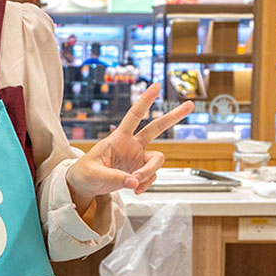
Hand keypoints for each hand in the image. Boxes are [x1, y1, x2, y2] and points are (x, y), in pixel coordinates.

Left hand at [67, 83, 194, 208]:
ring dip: (149, 173)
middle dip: (174, 116)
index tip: (157, 85)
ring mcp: (138, 158)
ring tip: (135, 183)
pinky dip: (145, 184)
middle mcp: (132, 145)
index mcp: (119, 138)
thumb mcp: (94, 174)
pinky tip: (135, 189)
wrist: (85, 186)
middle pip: (157, 127)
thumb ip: (114, 177)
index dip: (145, 100)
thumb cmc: (84, 174)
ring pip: (157, 161)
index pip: (134, 115)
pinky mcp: (140, 171)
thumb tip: (134, 181)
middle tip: (191, 104)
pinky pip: (151, 177)